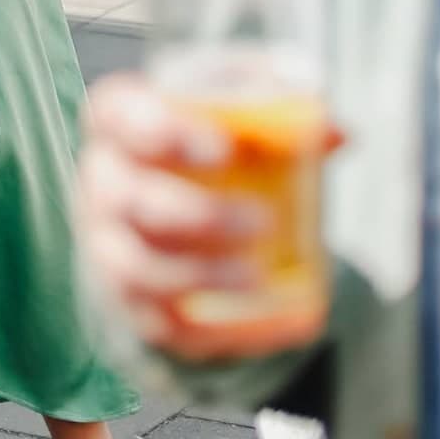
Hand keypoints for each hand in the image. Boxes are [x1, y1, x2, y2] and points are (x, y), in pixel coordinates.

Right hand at [79, 74, 329, 360]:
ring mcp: (110, 249)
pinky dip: (226, 330)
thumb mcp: (234, 113)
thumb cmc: (206, 145)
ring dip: (200, 275)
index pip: (115, 115)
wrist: (171, 210)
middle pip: (127, 199)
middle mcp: (102, 185)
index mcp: (119, 124)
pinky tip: (279, 321)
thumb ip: (278, 109)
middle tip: (263, 221)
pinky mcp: (136, 305)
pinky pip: (168, 326)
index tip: (224, 147)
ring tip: (258, 276)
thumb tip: (337, 131)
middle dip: (196, 215)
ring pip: (137, 269)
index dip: (161, 128)